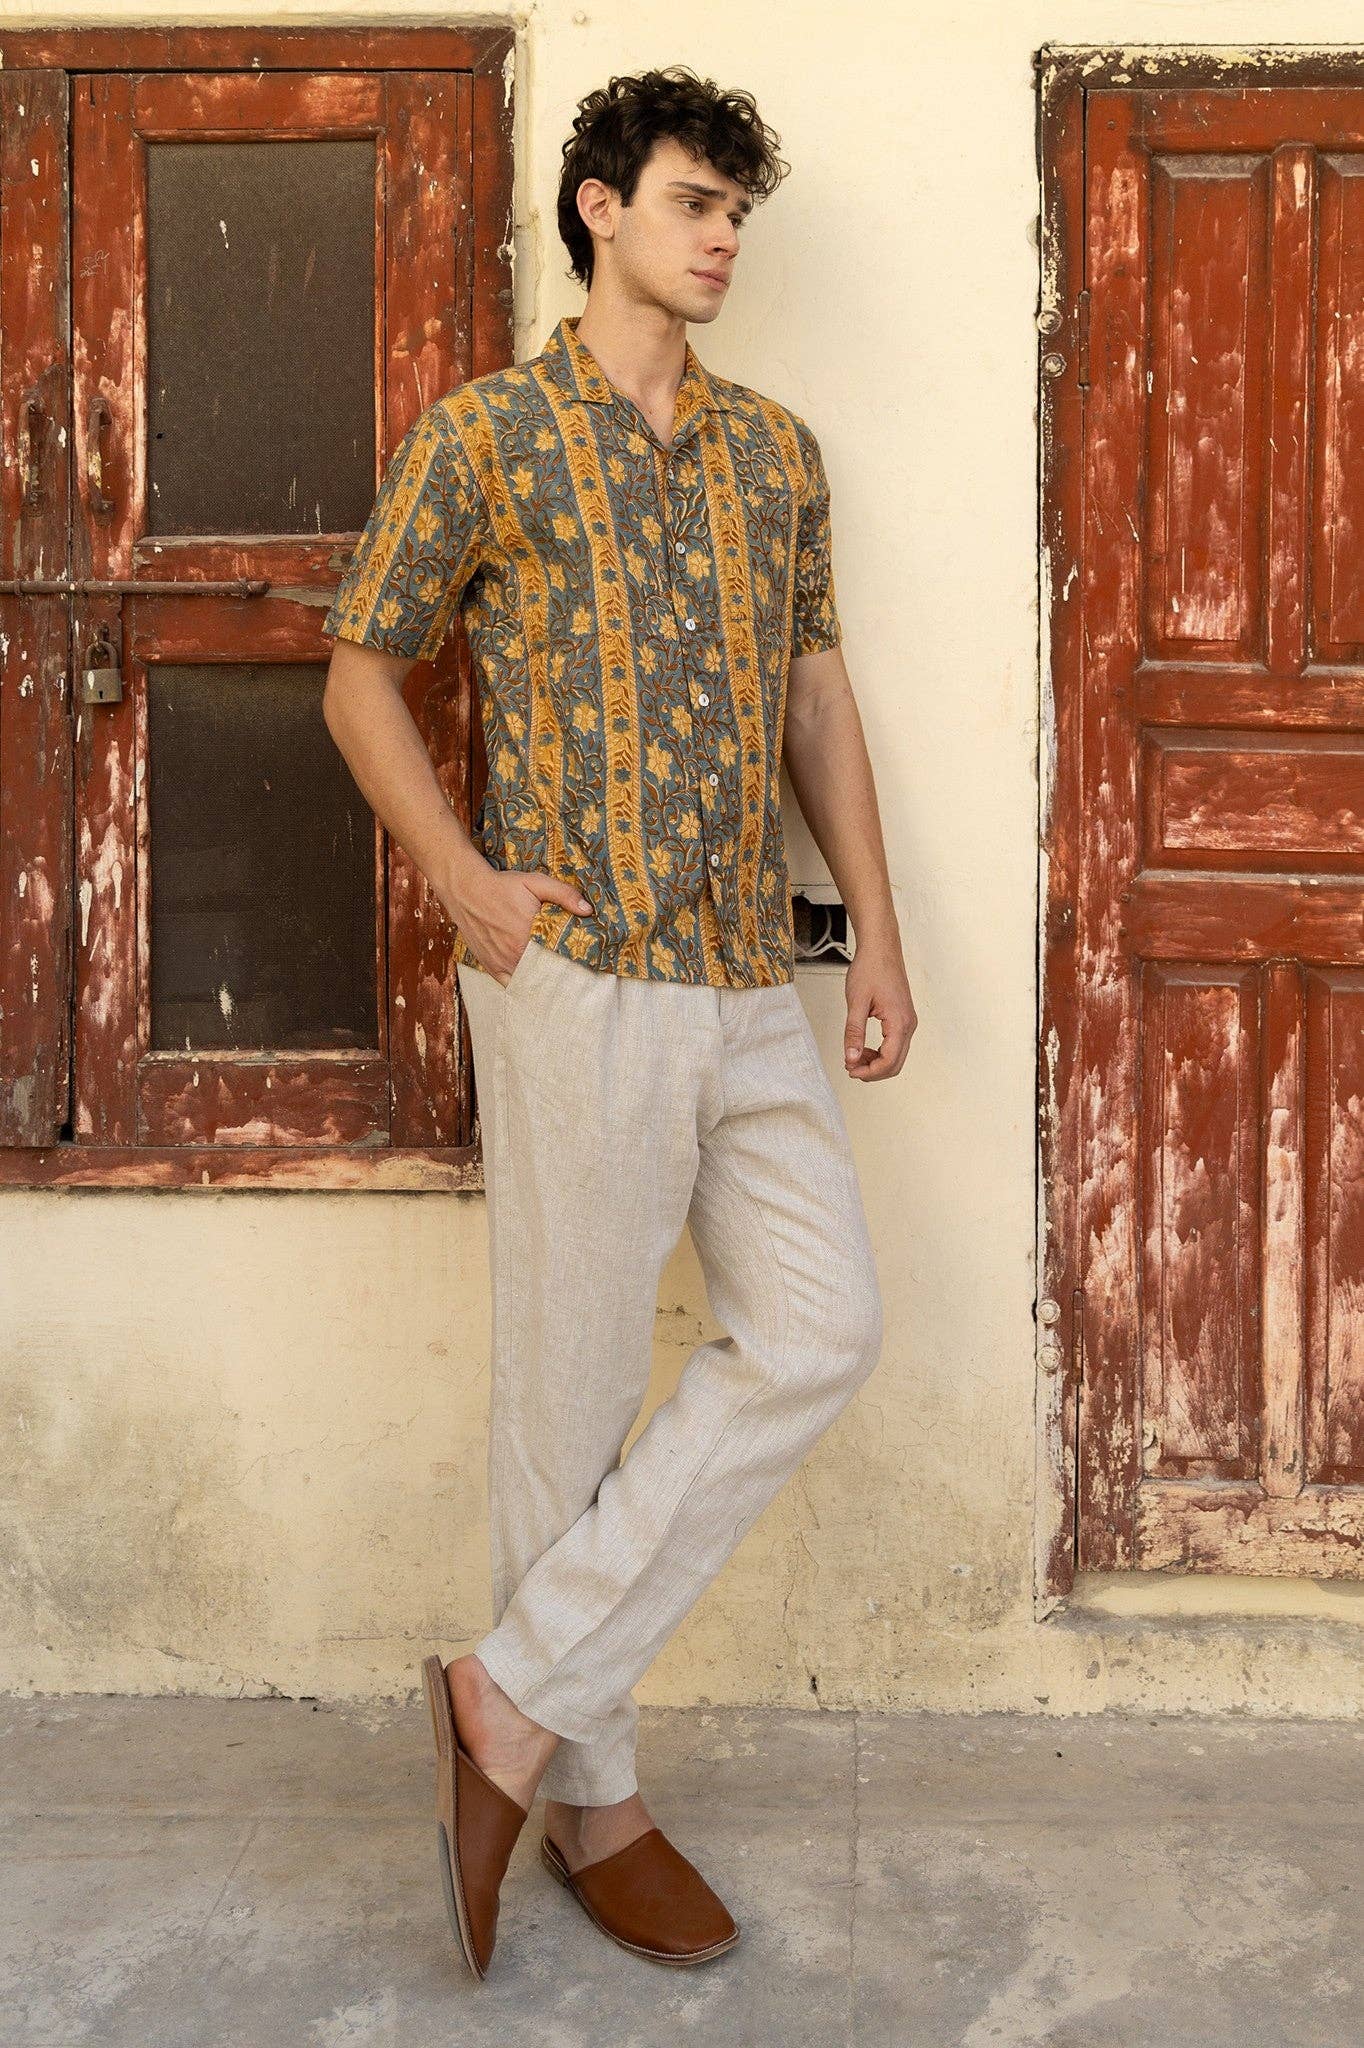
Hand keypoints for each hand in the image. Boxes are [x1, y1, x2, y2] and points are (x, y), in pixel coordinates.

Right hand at [447, 860, 591, 986]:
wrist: (466, 889)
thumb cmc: (502, 885)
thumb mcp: (535, 882)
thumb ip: (563, 894)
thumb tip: (588, 910)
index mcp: (528, 937)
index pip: (558, 960)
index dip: (573, 964)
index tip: (584, 965)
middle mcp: (514, 955)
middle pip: (544, 974)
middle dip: (560, 975)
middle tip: (575, 976)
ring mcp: (500, 963)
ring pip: (528, 982)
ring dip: (542, 982)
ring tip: (558, 982)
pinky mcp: (490, 965)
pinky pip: (510, 984)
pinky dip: (522, 985)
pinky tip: (534, 983)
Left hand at [843, 939, 915, 1080]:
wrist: (881, 948)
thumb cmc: (871, 968)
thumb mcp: (856, 1002)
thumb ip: (854, 1032)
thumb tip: (852, 1057)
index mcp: (899, 1022)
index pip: (889, 1061)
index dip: (869, 1072)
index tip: (850, 1069)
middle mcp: (908, 1024)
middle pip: (895, 1063)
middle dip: (873, 1071)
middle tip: (850, 1067)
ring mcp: (907, 1021)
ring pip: (896, 1055)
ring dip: (876, 1062)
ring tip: (854, 1057)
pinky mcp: (902, 1017)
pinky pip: (895, 1044)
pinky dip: (880, 1052)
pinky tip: (863, 1048)